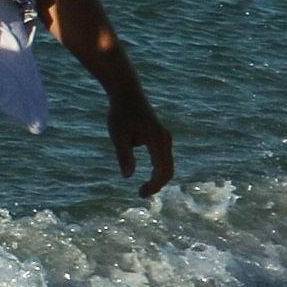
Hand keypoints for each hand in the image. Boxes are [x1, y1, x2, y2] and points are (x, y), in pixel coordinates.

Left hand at [109, 81, 175, 197]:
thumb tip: (127, 176)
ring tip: (144, 188)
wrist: (127, 93)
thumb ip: (124, 155)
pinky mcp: (161, 135)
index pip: (161, 170)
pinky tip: (149, 174)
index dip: (153, 185)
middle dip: (157, 183)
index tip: (140, 193)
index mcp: (158, 141)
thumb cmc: (120, 113)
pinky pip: (163, 157)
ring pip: (167, 163)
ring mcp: (165, 137)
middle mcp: (166, 139)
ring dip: (158, 177)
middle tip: (142, 193)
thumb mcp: (118, 134)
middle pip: (168, 169)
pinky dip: (158, 168)